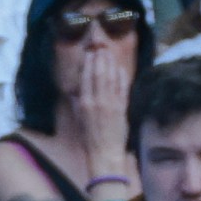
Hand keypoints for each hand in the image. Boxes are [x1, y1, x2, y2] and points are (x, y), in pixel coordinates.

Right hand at [68, 46, 131, 170]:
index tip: (90, 54)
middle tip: (101, 49)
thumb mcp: (79, 119)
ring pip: (110, 78)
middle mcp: (97, 101)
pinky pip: (122, 87)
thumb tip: (78, 90)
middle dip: (100, 60)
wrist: (104, 151)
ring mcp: (110, 103)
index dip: (89, 65)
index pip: (86, 79)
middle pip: (99, 75)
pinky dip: (121, 76)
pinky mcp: (121, 106)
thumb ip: (79, 103)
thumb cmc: (89, 138)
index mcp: (84, 104)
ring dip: (110, 64)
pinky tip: (120, 68)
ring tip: (109, 53)